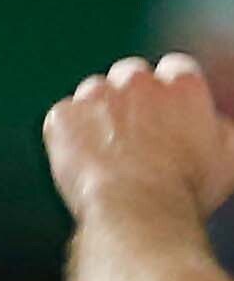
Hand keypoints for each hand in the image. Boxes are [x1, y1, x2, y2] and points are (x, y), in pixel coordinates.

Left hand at [45, 56, 233, 225]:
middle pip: (131, 75)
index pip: (175, 69)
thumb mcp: (228, 155)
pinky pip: (65, 118)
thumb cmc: (188, 189)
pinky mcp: (63, 115)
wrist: (137, 210)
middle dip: (133, 98)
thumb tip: (212, 121)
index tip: (165, 116)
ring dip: (100, 113)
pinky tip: (85, 160)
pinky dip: (70, 135)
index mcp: (182, 83)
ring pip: (95, 93)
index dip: (170, 95)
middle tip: (135, 135)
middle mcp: (137, 79)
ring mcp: (95, 95)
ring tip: (110, 151)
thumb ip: (220, 126)